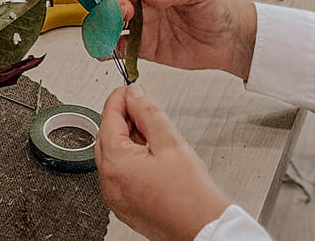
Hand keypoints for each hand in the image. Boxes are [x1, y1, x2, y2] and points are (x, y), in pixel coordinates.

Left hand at [95, 83, 231, 240]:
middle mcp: (109, 183)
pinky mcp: (125, 206)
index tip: (131, 89)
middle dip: (124, 118)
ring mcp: (116, 197)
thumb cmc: (193, 198)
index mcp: (116, 164)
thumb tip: (135, 94)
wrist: (207, 232)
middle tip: (143, 109)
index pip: (108, 117)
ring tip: (154, 135)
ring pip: (114, 155)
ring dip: (128, 139)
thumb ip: (148, 112)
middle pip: (107, 135)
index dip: (121, 98)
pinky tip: (152, 156)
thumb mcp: (171, 142)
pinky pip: (120, 174)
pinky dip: (131, 159)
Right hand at [112, 0, 256, 79]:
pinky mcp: (143, 46)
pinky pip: (120, 46)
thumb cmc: (216, 7)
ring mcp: (140, 23)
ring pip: (111, 20)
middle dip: (111, 4)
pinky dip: (109, 48)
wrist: (230, 40)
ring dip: (105, 25)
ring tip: (110, 33)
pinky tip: (108, 49)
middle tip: (125, 14)